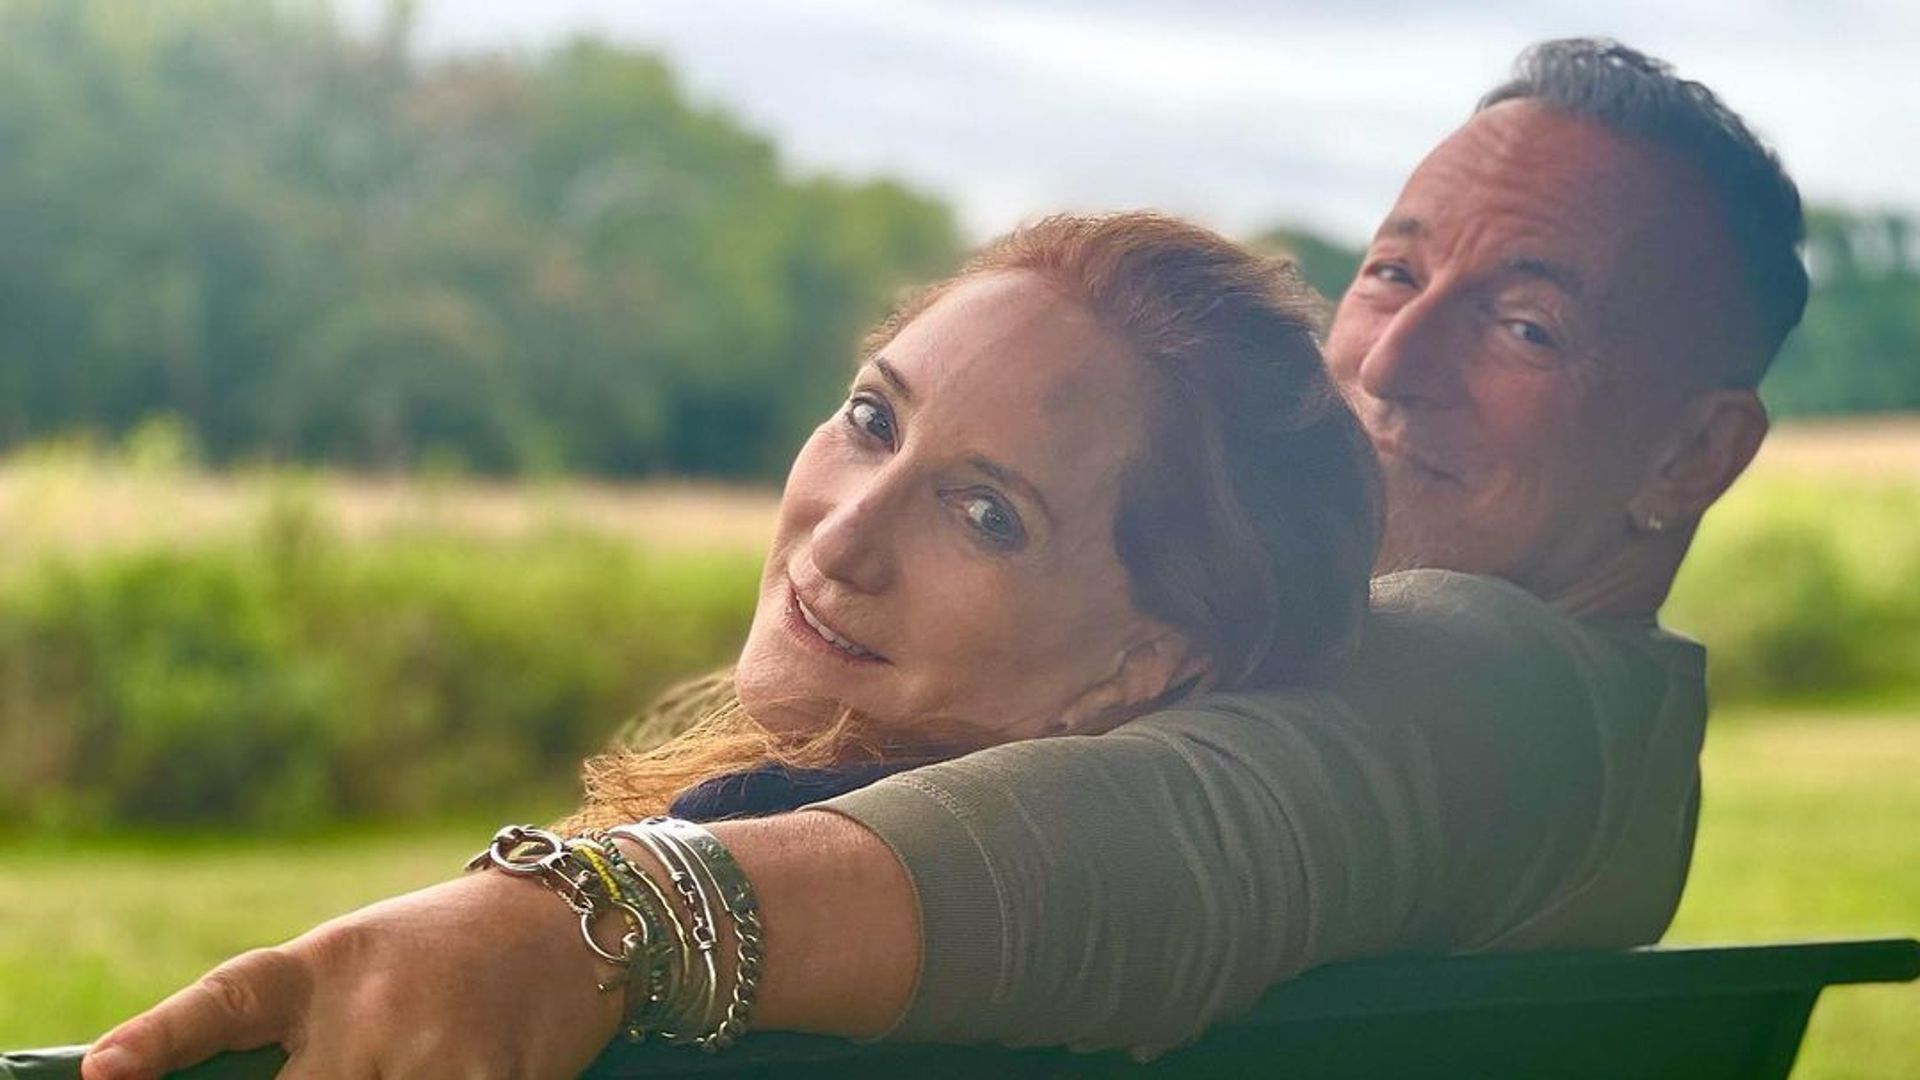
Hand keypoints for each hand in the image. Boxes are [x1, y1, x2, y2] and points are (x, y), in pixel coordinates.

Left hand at [81, 869, 625, 1079]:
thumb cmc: (449, 953)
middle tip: (337, 1075)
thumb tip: (232, 1079)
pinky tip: (459, 1071)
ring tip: (412, 1067)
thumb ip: (302, 1030)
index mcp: (325, 966)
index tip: (106, 1071)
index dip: (161, 1038)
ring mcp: (430, 1050)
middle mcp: (369, 1006)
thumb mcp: (362, 966)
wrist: (571, 922)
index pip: (227, 1002)